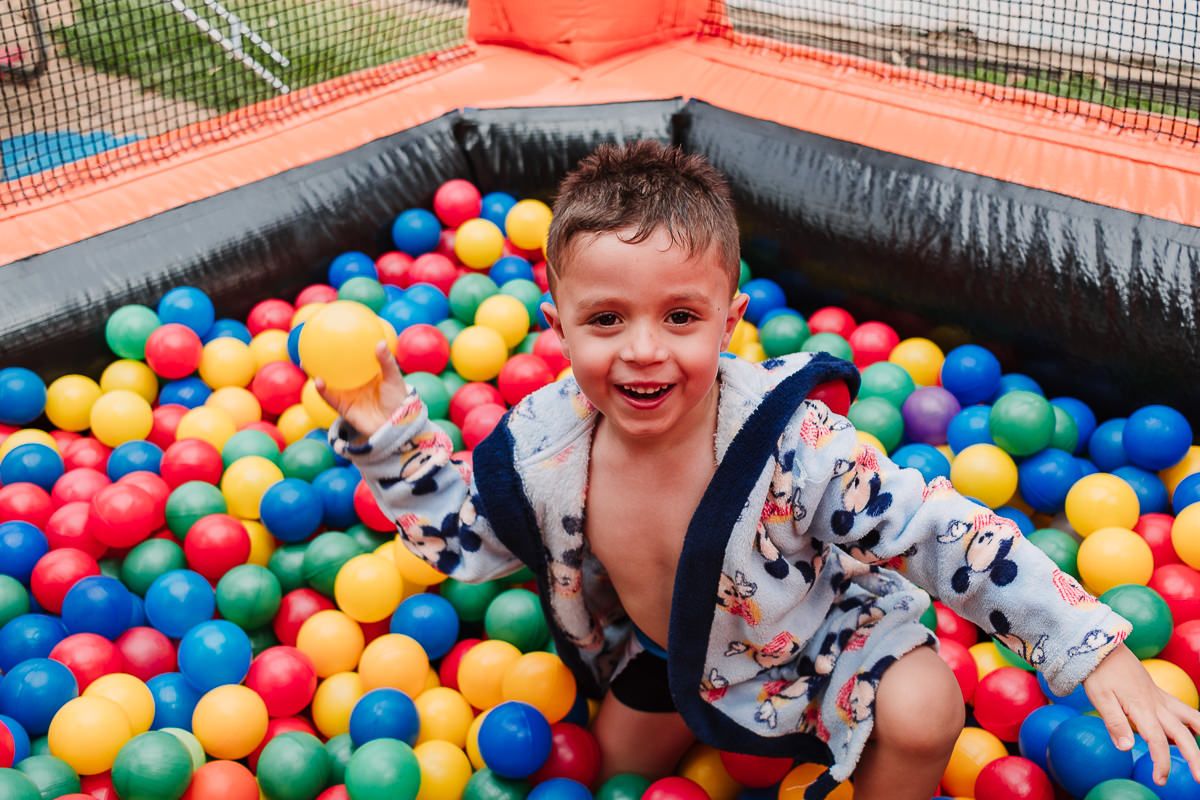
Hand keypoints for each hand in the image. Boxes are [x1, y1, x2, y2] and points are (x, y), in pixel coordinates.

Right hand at [314, 341, 408, 436]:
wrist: (395, 425)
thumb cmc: (398, 400)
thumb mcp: (394, 378)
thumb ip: (386, 362)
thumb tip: (380, 342)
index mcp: (366, 373)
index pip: (353, 357)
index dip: (344, 346)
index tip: (336, 332)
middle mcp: (354, 382)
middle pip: (336, 368)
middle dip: (324, 358)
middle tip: (313, 343)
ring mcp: (347, 394)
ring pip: (329, 382)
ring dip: (317, 373)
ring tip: (305, 362)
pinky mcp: (343, 407)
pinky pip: (329, 398)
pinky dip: (323, 391)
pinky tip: (318, 382)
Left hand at [1083, 643, 1199, 784]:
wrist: (1104, 646)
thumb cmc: (1099, 673)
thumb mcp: (1100, 697)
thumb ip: (1114, 723)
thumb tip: (1127, 748)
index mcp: (1141, 708)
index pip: (1157, 741)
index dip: (1161, 762)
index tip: (1160, 780)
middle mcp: (1156, 704)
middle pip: (1182, 734)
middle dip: (1194, 758)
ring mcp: (1161, 698)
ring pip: (1191, 718)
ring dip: (1199, 736)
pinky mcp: (1160, 694)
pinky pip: (1183, 709)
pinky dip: (1194, 722)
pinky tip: (1194, 732)